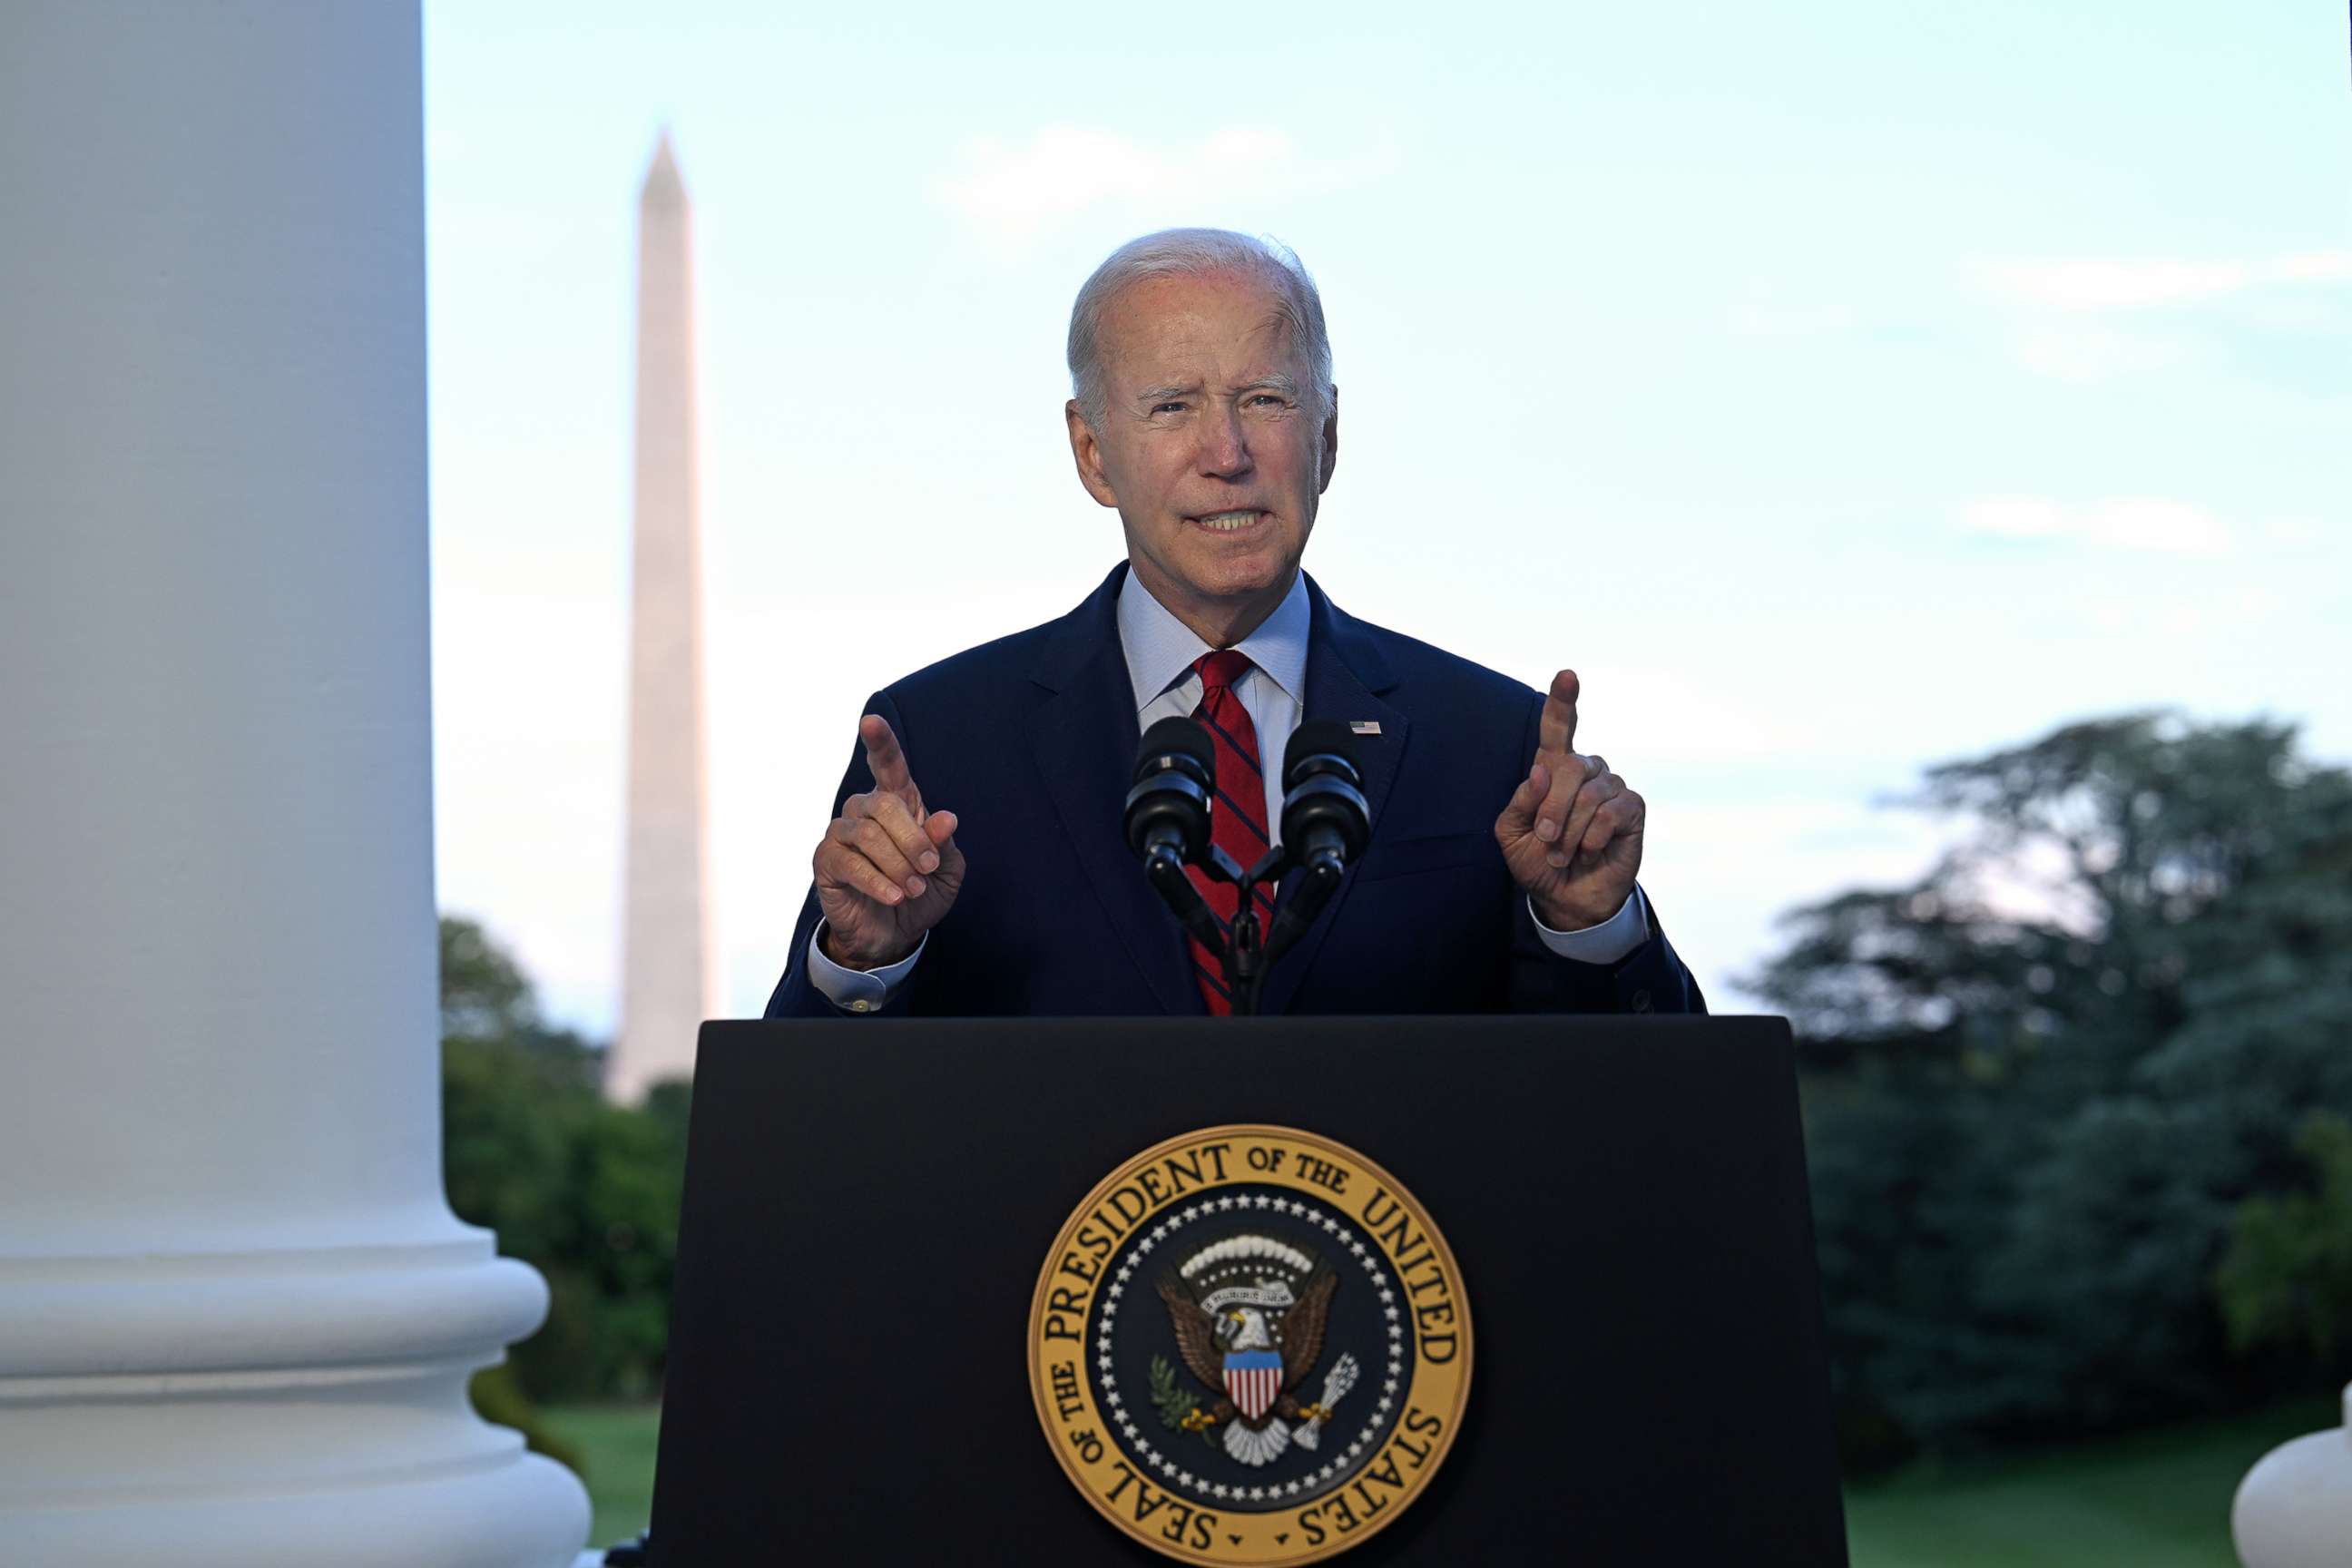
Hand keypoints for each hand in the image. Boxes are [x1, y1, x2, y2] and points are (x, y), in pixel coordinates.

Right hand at [812, 715, 965, 968]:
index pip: (888, 765)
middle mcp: (864, 810)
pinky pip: (850, 863)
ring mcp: (841, 834)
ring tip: (913, 888)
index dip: (881, 742)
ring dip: (898, 864)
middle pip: (886, 804)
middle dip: (914, 840)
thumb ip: (943, 844)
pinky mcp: (826, 861)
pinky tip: (894, 896)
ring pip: (868, 834)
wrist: (892, 935)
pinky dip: (877, 881)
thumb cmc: (919, 893)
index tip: (871, 721)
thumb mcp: (945, 871)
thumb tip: (945, 818)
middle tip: (928, 868)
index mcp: (897, 803)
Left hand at [1494, 670, 1644, 931]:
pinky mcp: (1633, 808)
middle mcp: (1586, 771)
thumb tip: (1542, 769)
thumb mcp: (1512, 834)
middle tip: (1545, 839)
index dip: (1563, 701)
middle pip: (1568, 767)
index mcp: (1554, 769)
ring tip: (1564, 853)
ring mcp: (1612, 787)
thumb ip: (1521, 802)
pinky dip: (1593, 836)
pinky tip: (1591, 849)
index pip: (1558, 729)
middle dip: (1551, 808)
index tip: (1567, 675)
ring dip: (1570, 831)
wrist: (1566, 898)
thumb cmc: (1538, 861)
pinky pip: (1612, 812)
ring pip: (1590, 794)